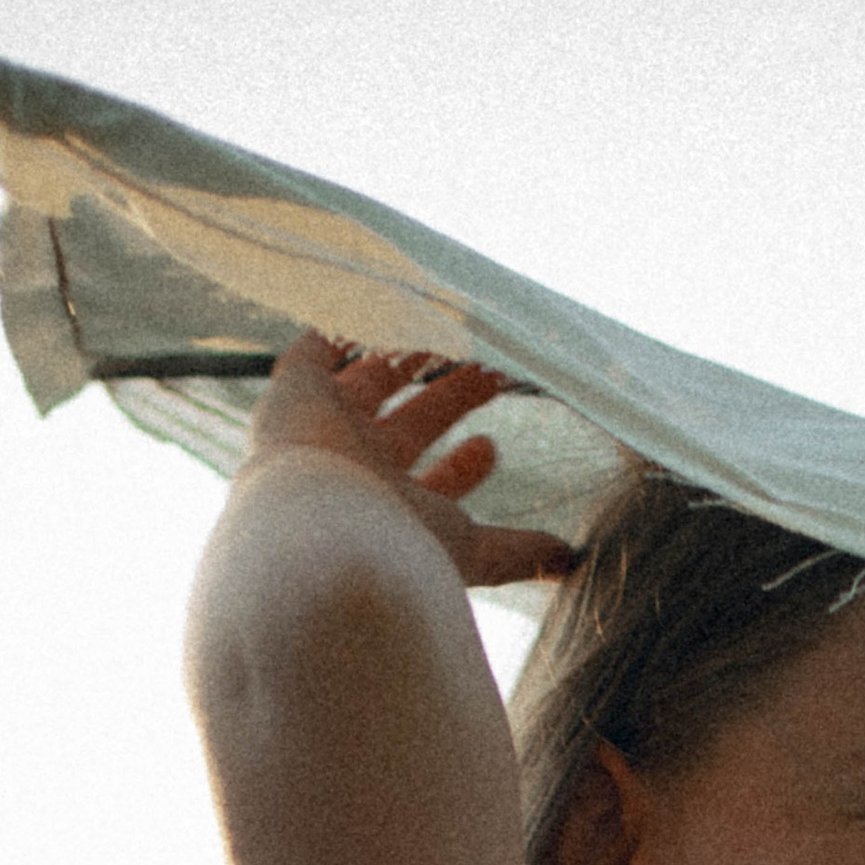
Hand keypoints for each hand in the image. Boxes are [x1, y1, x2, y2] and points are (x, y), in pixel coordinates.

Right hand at [240, 332, 581, 591]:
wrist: (318, 522)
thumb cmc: (396, 544)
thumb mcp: (470, 551)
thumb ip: (515, 553)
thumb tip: (570, 560)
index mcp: (393, 513)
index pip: (429, 487)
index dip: (460, 469)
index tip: (492, 447)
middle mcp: (358, 473)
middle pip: (409, 426)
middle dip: (449, 400)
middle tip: (489, 372)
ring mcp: (324, 430)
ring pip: (371, 385)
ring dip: (406, 359)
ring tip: (442, 328)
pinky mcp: (294, 392)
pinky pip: (316, 351)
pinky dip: (341, 329)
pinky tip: (370, 304)